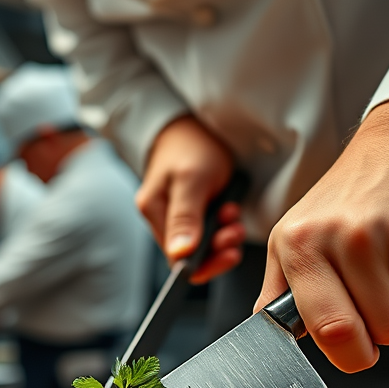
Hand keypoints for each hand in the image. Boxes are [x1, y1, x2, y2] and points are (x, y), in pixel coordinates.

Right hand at [136, 115, 245, 283]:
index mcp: (154, 211)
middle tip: (234, 230)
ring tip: (233, 215)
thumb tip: (179, 254)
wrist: (194, 123)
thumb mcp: (192, 179)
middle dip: (218, 247)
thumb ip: (185, 217)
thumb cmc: (191, 145)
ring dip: (224, 235)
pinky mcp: (193, 212)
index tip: (228, 252)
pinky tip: (231, 209)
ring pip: (203, 244)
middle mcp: (162, 218)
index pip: (176, 259)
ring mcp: (178, 216)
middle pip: (191, 255)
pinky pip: (209, 231)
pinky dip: (225, 225)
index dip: (204, 264)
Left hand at [255, 97, 388, 372]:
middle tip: (382, 286)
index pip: (332, 331)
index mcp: (303, 245)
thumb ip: (278, 290)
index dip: (352, 355)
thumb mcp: (294, 234)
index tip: (358, 351)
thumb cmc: (347, 196)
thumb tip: (267, 336)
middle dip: (388, 323)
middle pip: (386, 331)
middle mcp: (350, 237)